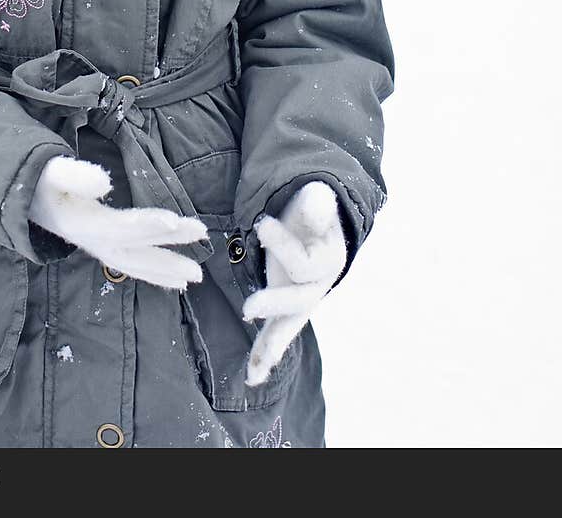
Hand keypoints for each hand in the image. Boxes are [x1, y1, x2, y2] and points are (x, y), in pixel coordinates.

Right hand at [29, 155, 207, 289]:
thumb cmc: (41, 182)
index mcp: (83, 223)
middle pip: (136, 247)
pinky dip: (154, 273)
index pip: (120, 226)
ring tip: (196, 276)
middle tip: (201, 234)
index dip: (147, 224)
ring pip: (136, 263)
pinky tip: (177, 281)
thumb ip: (75, 174)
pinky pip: (132, 265)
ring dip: (166, 267)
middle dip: (168, 244)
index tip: (174, 220)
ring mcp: (99, 248)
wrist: (23, 200)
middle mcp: (94, 242)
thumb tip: (103, 181)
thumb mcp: (51, 172)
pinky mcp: (104, 247)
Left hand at [242, 181, 346, 386]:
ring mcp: (301, 301)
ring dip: (271, 346)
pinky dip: (265, 356)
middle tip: (248, 307)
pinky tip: (252, 378)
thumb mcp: (315, 202)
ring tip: (255, 371)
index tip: (261, 223)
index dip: (282, 245)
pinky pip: (277, 335)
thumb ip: (317, 202)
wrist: (314, 226)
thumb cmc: (312, 211)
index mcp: (328, 261)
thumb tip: (317, 197)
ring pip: (288, 327)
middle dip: (273, 304)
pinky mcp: (284, 308)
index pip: (303, 262)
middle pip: (297, 300)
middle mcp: (317, 287)